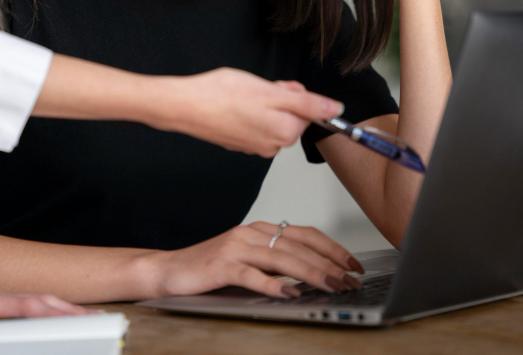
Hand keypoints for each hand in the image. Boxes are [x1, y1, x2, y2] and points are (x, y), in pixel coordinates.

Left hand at [0, 246, 93, 324]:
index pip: (27, 307)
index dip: (54, 315)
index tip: (78, 321)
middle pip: (44, 302)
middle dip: (73, 312)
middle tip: (102, 323)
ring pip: (41, 303)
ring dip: (67, 311)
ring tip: (92, 321)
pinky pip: (32, 307)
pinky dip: (53, 312)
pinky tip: (61, 320)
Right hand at [139, 221, 364, 298]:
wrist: (169, 270)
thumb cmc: (209, 268)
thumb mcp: (247, 260)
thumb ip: (274, 262)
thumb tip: (310, 275)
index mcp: (259, 229)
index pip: (304, 233)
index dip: (332, 247)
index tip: (353, 264)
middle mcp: (250, 233)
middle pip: (298, 246)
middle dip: (328, 263)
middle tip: (349, 280)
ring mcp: (235, 247)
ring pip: (281, 257)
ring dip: (310, 272)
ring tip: (330, 285)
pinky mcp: (222, 265)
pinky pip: (252, 274)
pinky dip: (273, 284)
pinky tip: (290, 293)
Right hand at [165, 68, 343, 157]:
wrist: (185, 106)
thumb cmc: (223, 95)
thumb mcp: (272, 92)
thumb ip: (308, 103)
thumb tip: (336, 111)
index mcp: (285, 132)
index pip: (309, 110)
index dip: (294, 93)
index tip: (278, 87)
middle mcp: (273, 145)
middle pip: (291, 115)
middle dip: (280, 98)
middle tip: (258, 88)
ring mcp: (255, 146)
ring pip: (272, 118)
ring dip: (264, 103)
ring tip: (242, 95)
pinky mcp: (240, 142)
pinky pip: (255, 123)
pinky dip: (249, 111)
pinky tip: (234, 104)